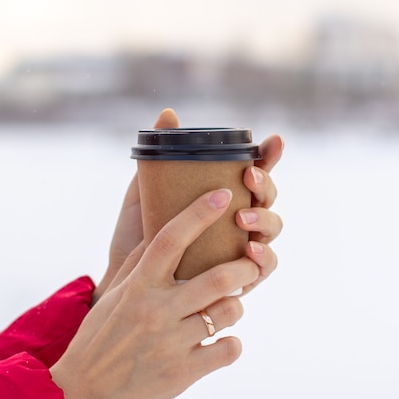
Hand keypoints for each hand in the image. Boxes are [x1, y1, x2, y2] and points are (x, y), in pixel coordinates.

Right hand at [51, 189, 261, 398]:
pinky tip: (220, 344)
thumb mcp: (116, 295)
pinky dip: (232, 344)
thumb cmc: (100, 337)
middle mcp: (156, 310)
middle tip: (250, 264)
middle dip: (244, 267)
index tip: (223, 194)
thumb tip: (159, 227)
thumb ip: (140, 262)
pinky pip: (230, 349)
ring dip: (236, 307)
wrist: (82, 395)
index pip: (170, 238)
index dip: (199, 213)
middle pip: (218, 277)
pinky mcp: (184, 373)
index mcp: (139, 286)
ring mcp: (171, 343)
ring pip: (230, 311)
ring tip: (226, 309)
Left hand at [93, 108, 283, 302]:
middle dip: (265, 183)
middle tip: (249, 177)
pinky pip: (265, 266)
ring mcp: (243, 247)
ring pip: (272, 227)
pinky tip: (250, 252)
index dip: (269, 155)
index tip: (273, 141)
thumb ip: (159, 159)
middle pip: (267, 196)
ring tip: (241, 217)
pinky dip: (264, 257)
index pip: (254, 171)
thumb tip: (168, 114)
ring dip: (264, 218)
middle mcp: (238, 220)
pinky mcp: (242, 278)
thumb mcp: (144, 195)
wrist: (126, 284)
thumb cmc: (138, 237)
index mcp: (223, 197)